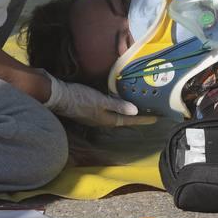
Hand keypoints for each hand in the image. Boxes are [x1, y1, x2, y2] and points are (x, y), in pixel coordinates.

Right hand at [40, 70, 156, 127]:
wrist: (60, 96)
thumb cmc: (81, 98)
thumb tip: (135, 112)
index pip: (129, 121)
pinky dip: (118, 106)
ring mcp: (96, 115)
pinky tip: (119, 100)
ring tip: (139, 106)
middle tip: (151, 111)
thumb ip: (117, 105)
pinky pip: (109, 109)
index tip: (157, 118)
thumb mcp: (100, 101)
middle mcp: (102, 120)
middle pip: (123, 119)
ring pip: (116, 115)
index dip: (143, 119)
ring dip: (127, 111)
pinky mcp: (90, 108)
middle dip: (137, 117)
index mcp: (106, 120)